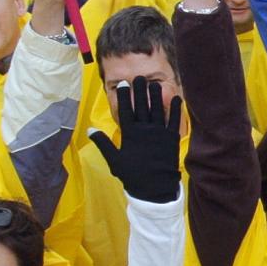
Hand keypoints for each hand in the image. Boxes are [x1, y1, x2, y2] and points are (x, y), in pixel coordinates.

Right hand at [89, 77, 182, 202]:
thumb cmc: (132, 174)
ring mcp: (159, 133)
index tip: (123, 84)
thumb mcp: (114, 159)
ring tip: (154, 83)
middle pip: (141, 106)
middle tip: (138, 77)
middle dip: (140, 90)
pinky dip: (176, 109)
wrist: (154, 188)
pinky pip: (175, 120)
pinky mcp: (172, 138)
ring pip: (157, 109)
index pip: (125, 110)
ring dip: (156, 95)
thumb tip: (90, 130)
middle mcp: (145, 130)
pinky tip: (177, 97)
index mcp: (130, 134)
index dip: (124, 96)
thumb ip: (103, 143)